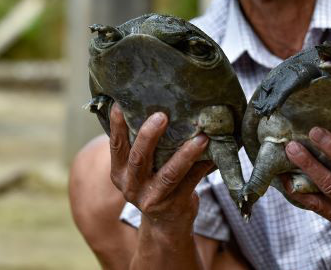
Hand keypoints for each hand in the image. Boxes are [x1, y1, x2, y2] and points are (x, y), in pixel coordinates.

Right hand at [108, 103, 212, 234]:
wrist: (167, 225)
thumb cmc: (155, 183)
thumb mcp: (141, 170)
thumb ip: (143, 146)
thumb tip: (158, 104)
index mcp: (120, 173)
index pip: (116, 147)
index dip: (116, 126)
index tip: (119, 104)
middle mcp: (132, 187)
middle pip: (139, 158)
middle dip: (149, 135)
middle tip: (162, 115)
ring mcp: (153, 198)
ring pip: (169, 174)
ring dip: (186, 154)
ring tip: (201, 137)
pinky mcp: (174, 205)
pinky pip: (191, 182)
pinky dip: (203, 165)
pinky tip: (214, 152)